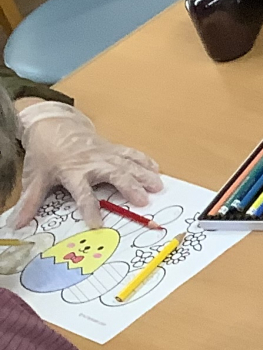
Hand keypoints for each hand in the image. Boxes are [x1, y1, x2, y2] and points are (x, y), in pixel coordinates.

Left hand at [9, 103, 160, 229]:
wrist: (53, 126)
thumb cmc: (46, 153)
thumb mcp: (36, 177)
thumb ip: (30, 202)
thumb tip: (17, 224)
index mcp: (72, 172)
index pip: (82, 193)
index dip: (89, 209)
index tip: (97, 224)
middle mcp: (92, 163)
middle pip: (114, 175)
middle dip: (129, 187)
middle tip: (144, 201)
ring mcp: (105, 154)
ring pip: (127, 164)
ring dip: (143, 175)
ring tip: (158, 187)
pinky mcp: (112, 148)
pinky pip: (131, 153)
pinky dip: (144, 160)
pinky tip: (156, 169)